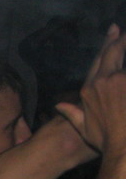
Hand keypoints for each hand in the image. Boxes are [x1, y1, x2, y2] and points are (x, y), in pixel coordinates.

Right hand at [56, 23, 125, 153]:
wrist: (123, 146)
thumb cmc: (105, 139)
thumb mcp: (84, 128)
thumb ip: (73, 113)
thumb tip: (59, 104)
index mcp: (90, 89)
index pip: (99, 61)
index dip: (108, 44)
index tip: (115, 32)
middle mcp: (103, 81)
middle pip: (113, 54)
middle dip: (120, 41)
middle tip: (124, 33)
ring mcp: (119, 81)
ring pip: (123, 63)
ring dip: (125, 52)